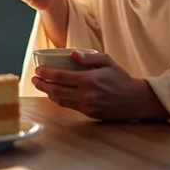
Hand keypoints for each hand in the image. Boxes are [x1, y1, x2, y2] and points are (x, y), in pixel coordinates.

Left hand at [32, 51, 168, 121]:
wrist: (135, 100)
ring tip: (40, 85)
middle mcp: (85, 95)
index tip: (38, 70)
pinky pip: (69, 106)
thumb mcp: (107, 61)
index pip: (60, 77)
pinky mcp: (88, 113)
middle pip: (56, 90)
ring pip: (60, 100)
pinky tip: (54, 93)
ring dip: (48, 93)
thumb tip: (72, 55)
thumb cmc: (120, 78)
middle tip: (34, 79)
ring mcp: (86, 106)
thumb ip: (89, 57)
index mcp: (89, 80)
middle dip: (41, 84)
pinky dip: (58, 99)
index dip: (46, 74)